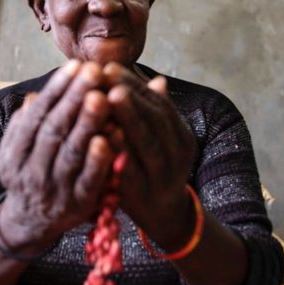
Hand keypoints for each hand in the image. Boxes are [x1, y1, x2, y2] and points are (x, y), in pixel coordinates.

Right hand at [0, 61, 115, 247]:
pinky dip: (101, 158)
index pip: (36, 115)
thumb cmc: (32, 174)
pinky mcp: (77, 206)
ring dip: (87, 124)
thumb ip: (28, 124)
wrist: (31, 224)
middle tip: (94, 71)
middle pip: (53, 130)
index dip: (56, 89)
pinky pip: (89, 180)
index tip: (75, 65)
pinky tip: (113, 136)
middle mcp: (30, 171)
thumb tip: (33, 96)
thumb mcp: (20, 150)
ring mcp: (54, 189)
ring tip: (103, 97)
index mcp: (15, 152)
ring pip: (70, 152)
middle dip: (74, 98)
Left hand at [103, 63, 196, 248]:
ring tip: (107, 98)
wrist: (164, 217)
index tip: (109, 67)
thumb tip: (156, 78)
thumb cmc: (150, 170)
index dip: (134, 84)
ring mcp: (166, 176)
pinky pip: (135, 173)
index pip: (158, 102)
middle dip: (130, 95)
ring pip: (149, 143)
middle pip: (156, 119)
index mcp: (180, 134)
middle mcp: (178, 152)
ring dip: (129, 119)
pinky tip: (104, 138)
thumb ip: (151, 113)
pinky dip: (120, 154)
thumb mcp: (155, 140)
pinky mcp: (149, 197)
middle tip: (106, 76)